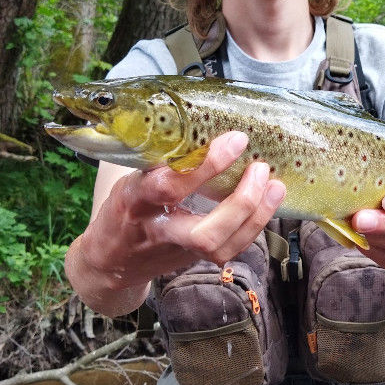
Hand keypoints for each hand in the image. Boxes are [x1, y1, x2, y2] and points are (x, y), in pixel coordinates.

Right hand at [66, 131, 285, 313]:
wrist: (109, 260)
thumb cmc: (125, 207)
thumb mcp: (132, 177)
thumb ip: (162, 161)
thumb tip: (207, 124)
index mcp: (135, 200)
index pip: (169, 186)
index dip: (206, 166)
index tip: (236, 141)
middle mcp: (157, 230)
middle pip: (204, 233)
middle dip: (241, 204)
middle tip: (260, 169)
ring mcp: (176, 250)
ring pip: (220, 247)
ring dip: (255, 217)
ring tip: (275, 186)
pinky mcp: (192, 260)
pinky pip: (228, 250)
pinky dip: (253, 226)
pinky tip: (267, 204)